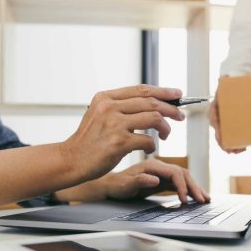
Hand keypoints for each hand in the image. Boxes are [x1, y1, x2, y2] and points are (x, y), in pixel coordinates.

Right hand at [63, 85, 185, 181]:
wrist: (71, 160)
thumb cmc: (89, 141)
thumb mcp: (99, 115)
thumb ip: (120, 107)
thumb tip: (151, 103)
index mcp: (105, 98)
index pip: (141, 90)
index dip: (162, 91)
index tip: (177, 94)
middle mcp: (109, 107)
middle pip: (151, 102)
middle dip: (171, 109)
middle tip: (180, 116)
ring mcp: (114, 124)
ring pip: (154, 118)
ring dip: (165, 127)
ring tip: (166, 135)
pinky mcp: (118, 142)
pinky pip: (148, 140)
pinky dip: (152, 145)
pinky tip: (149, 149)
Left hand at [100, 158, 209, 203]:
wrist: (111, 185)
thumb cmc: (117, 186)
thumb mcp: (125, 186)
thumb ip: (139, 181)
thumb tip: (155, 180)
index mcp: (152, 165)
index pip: (174, 173)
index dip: (182, 186)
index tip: (185, 200)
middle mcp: (159, 167)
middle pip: (183, 174)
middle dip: (194, 187)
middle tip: (203, 200)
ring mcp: (162, 173)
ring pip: (183, 178)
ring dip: (194, 188)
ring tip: (205, 199)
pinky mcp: (163, 180)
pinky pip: (179, 183)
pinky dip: (188, 190)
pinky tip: (195, 197)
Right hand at [208, 84, 245, 153]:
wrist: (238, 95)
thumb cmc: (231, 91)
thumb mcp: (228, 85)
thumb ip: (225, 82)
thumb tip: (223, 77)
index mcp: (214, 110)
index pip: (213, 119)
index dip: (216, 127)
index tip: (221, 132)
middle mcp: (217, 120)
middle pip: (218, 134)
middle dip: (223, 142)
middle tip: (231, 148)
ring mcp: (224, 127)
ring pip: (223, 140)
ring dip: (230, 147)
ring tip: (239, 150)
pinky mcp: (230, 131)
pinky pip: (230, 141)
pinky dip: (235, 146)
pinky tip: (243, 148)